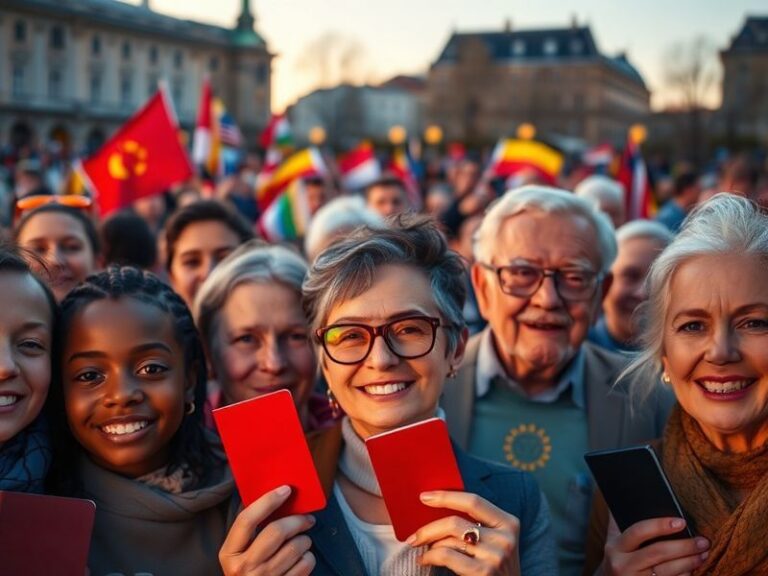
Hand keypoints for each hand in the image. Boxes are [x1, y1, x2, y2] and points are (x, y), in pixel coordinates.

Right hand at [219, 485, 315, 575]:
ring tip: (302, 540)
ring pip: (295, 547)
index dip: (268, 501)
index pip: (247, 520)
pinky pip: (305, 564)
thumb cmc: (246, 569)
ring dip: (304, 539)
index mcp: (229, 553)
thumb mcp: (237, 551)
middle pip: (276, 532)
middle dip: (297, 521)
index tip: (286, 490)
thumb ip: (248, 527)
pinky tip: (302, 557)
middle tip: (307, 518)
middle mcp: (244, 568)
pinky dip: (308, 557)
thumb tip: (269, 494)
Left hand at [406, 490, 520, 575]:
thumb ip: (477, 525)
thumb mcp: (495, 542)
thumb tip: (437, 508)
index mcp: (509, 523)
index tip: (424, 497)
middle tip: (414, 535)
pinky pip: (446, 555)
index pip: (473, 501)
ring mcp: (496, 556)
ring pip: (449, 539)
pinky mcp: (484, 572)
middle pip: (456, 522)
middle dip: (429, 528)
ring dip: (429, 544)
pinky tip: (424, 559)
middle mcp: (505, 538)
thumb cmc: (495, 569)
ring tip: (420, 549)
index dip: (446, 497)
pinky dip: (430, 556)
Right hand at [600, 516, 709, 575]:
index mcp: (615, 547)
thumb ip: (618, 520)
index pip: (638, 531)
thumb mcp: (613, 540)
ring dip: (689, 562)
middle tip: (703, 541)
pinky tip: (693, 569)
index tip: (681, 522)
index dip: (660, 525)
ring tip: (704, 553)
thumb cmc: (617, 558)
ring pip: (668, 571)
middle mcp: (623, 565)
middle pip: (658, 552)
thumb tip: (629, 492)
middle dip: (684, 546)